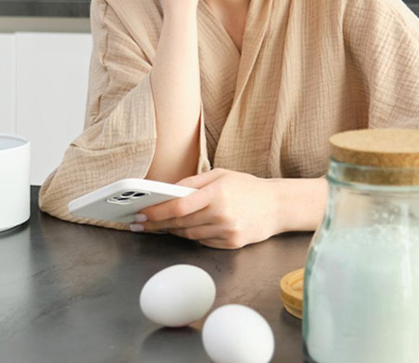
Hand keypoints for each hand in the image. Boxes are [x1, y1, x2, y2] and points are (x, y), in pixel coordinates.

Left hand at [134, 169, 284, 249]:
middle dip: (157, 223)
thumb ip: (192, 182)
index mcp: (217, 194)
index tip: (140, 214)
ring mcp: (227, 232)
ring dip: (172, 230)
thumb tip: (166, 191)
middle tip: (140, 222)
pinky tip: (184, 229)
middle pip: (180, 223)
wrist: (278, 206)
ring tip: (159, 224)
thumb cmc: (247, 187)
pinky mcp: (231, 244)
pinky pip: (202, 242)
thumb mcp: (221, 175)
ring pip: (189, 235)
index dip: (156, 212)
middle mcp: (222, 215)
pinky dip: (191, 235)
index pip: (178, 206)